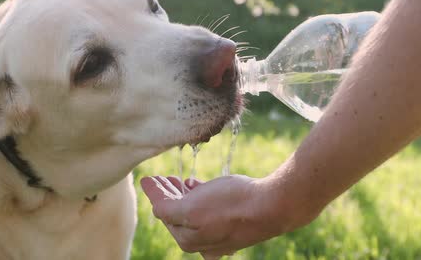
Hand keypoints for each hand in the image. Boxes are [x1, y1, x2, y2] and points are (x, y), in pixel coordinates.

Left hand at [140, 175, 301, 258]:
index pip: (164, 214)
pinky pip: (210, 210)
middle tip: (160, 177)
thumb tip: (155, 207)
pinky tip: (197, 184)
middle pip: (178, 215)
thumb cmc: (231, 205)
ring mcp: (220, 235)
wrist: (272, 206)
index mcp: (188, 240)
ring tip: (178, 179)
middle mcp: (203, 243)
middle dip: (167, 195)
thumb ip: (168, 209)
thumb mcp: (192, 208)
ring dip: (182, 194)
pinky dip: (200, 196)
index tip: (147, 178)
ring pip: (194, 212)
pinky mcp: (234, 224)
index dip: (154, 194)